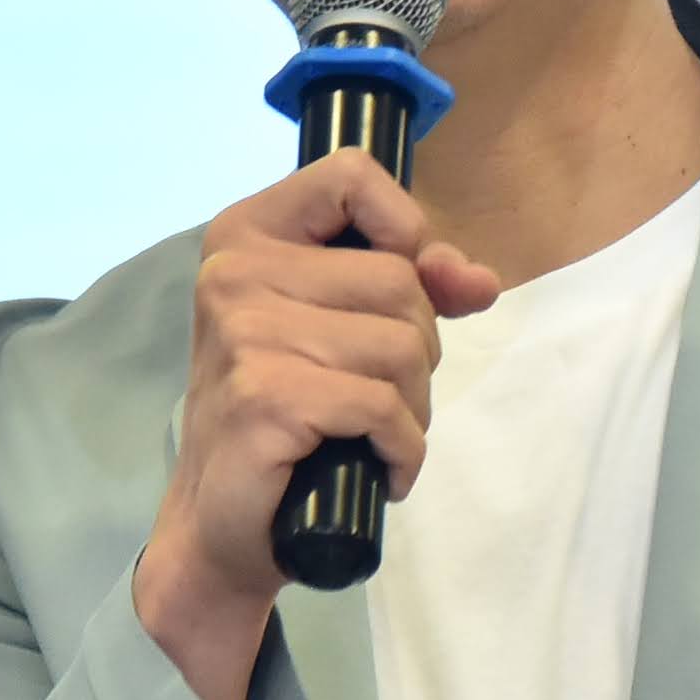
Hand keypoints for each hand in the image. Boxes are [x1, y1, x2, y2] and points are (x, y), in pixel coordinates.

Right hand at [133, 152, 501, 699]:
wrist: (222, 523)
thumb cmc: (286, 418)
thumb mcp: (343, 329)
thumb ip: (414, 284)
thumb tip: (477, 279)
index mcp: (246, 235)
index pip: (352, 176)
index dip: (406, 231)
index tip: (405, 286)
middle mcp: (234, 273)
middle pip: (400, 282)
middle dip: (417, 349)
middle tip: (375, 395)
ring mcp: (243, 334)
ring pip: (401, 347)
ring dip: (411, 407)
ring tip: (369, 434)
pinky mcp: (264, 397)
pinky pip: (385, 407)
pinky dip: (402, 449)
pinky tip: (375, 467)